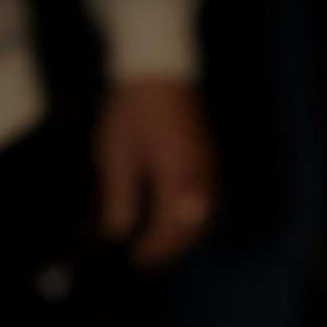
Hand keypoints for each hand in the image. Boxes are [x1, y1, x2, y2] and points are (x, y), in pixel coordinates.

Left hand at [94, 75, 217, 267]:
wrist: (159, 68)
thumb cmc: (133, 107)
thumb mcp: (116, 152)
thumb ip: (118, 195)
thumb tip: (117, 231)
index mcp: (175, 175)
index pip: (170, 228)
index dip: (154, 249)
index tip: (136, 258)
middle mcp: (199, 175)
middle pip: (193, 228)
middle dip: (171, 248)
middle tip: (148, 257)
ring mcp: (209, 167)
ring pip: (206, 217)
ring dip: (186, 236)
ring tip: (162, 244)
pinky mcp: (211, 159)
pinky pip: (210, 200)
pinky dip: (196, 218)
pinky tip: (179, 220)